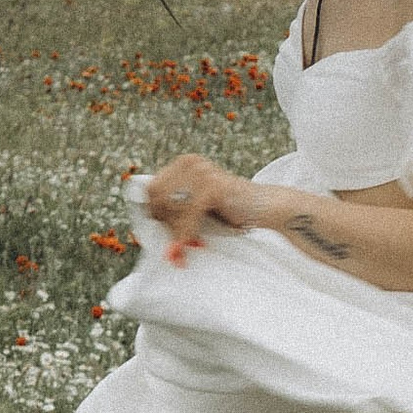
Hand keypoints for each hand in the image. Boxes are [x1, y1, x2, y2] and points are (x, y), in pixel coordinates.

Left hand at [141, 152, 257, 253]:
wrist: (266, 210)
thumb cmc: (231, 211)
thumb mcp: (196, 208)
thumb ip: (173, 212)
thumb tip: (146, 226)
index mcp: (182, 164)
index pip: (149, 189)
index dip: (151, 213)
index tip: (159, 235)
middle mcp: (190, 163)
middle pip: (156, 197)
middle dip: (163, 225)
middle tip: (174, 248)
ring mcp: (202, 172)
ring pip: (169, 207)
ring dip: (176, 232)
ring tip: (183, 250)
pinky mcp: (212, 186)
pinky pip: (188, 214)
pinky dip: (187, 233)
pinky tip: (194, 245)